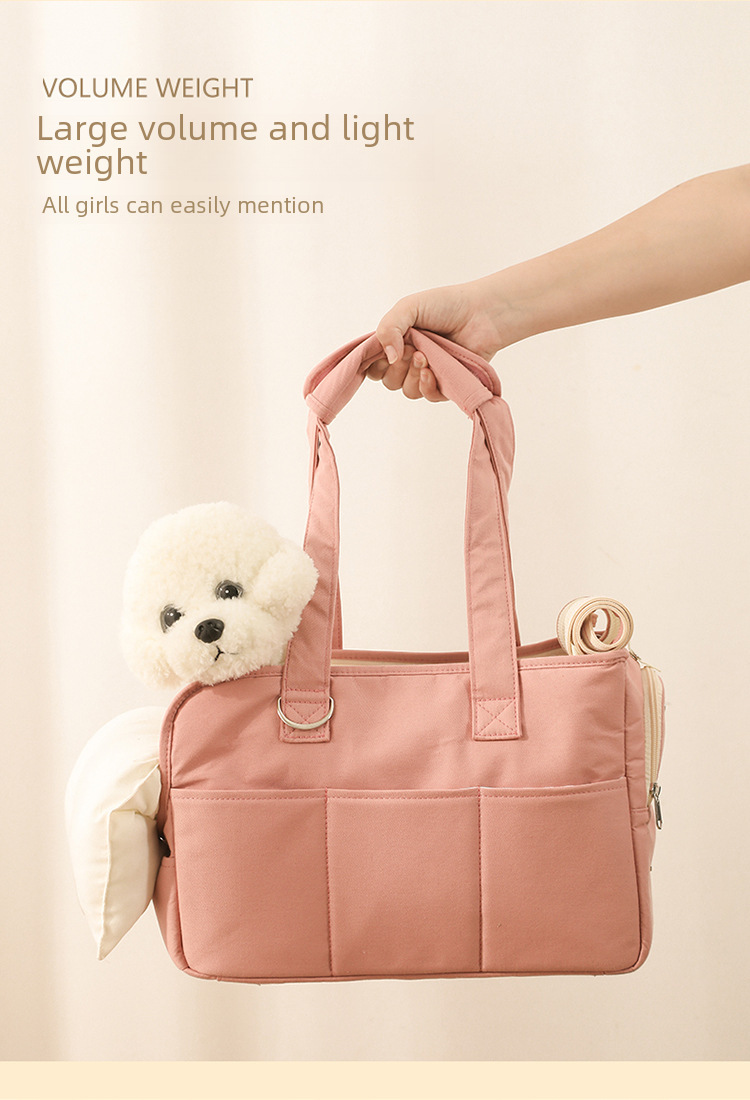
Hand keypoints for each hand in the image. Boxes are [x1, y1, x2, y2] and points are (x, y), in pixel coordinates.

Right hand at [367, 280, 506, 399]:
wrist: (481, 313)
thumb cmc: (446, 305)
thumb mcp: (408, 307)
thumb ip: (388, 328)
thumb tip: (387, 357)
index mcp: (396, 342)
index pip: (373, 364)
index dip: (374, 362)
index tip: (383, 351)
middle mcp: (409, 360)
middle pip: (388, 380)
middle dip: (396, 367)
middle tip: (411, 348)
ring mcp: (427, 373)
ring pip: (407, 390)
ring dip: (412, 374)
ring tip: (425, 356)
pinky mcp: (445, 384)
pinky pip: (427, 396)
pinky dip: (426, 385)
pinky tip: (431, 371)